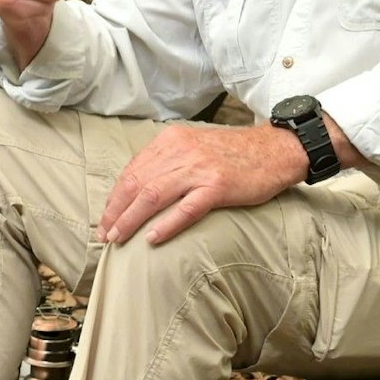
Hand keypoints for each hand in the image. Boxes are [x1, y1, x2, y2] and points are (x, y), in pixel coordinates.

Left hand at [99, 123, 309, 245]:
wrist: (275, 150)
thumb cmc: (233, 154)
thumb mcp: (193, 148)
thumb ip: (168, 163)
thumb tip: (139, 190)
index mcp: (171, 141)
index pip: (132, 171)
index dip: (114, 197)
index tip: (105, 218)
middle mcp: (180, 152)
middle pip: (136, 183)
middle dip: (115, 211)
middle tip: (104, 235)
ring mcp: (199, 169)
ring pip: (153, 195)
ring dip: (131, 219)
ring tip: (118, 238)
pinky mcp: (218, 186)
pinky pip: (186, 208)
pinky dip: (166, 224)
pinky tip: (152, 238)